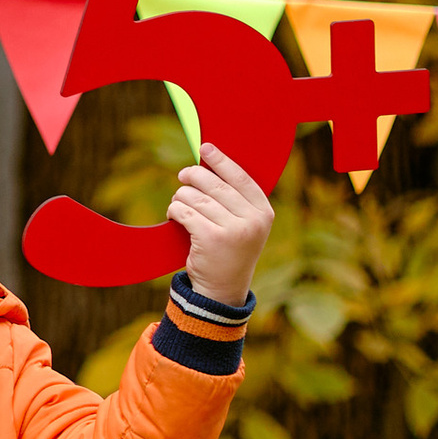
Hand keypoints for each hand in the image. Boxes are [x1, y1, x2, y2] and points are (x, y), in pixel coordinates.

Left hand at [169, 142, 273, 304]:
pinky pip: (185, 212)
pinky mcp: (210, 239)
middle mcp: (252, 221)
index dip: (222, 160)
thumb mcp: (243, 226)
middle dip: (194, 176)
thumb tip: (208, 165)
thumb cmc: (229, 251)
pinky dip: (175, 210)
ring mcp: (233, 230)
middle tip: (183, 175)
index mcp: (263, 213)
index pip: (241, 178)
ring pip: (196, 197)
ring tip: (179, 202)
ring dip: (181, 196)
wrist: (222, 290)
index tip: (205, 148)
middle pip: (215, 184)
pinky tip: (174, 214)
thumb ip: (234, 200)